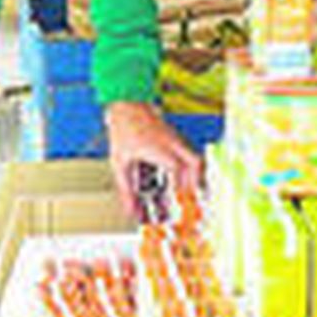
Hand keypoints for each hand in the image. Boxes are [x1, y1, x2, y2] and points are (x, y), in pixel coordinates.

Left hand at [105, 101, 201, 219]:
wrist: (128, 105)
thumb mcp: (120, 162)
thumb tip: (132, 211)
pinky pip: (190, 154)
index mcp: (156, 147)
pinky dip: (190, 169)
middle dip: (196, 183)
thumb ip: (126, 189)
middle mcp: (171, 142)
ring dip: (195, 176)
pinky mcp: (177, 137)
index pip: (176, 167)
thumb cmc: (123, 131)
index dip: (180, 186)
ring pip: (195, 158)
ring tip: (188, 193)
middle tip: (191, 200)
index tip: (179, 202)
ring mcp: (176, 138)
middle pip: (195, 161)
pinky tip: (182, 180)